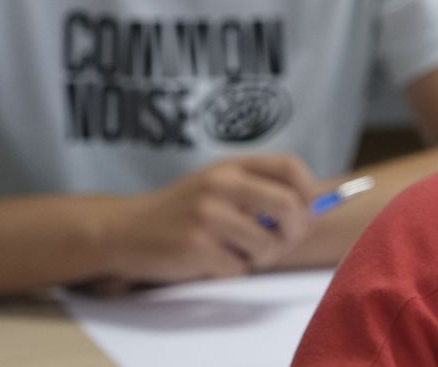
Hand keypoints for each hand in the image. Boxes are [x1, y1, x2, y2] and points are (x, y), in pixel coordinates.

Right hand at [95, 155, 316, 285]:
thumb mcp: (218, 187)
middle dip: (293, 233)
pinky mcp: (196, 247)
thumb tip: (313, 212)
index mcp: (232, 166)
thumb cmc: (181, 211)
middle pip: (289, 207)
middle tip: (278, 244)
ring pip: (268, 245)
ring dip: (259, 258)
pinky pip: (239, 269)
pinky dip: (231, 271)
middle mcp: (222, 184)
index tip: (307, 212)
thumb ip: (260, 192)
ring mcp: (208, 215)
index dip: (310, 192)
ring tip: (235, 252)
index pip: (290, 167)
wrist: (124, 229)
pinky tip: (209, 261)